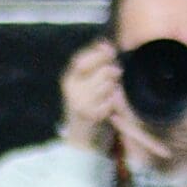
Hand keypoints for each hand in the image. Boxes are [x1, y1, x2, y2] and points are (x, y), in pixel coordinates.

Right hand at [58, 39, 121, 153]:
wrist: (82, 142)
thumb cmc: (87, 108)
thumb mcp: (84, 86)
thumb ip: (94, 67)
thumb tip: (106, 43)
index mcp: (69, 81)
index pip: (82, 60)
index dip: (98, 53)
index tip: (111, 49)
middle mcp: (73, 91)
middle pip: (103, 71)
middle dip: (114, 71)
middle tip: (117, 75)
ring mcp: (83, 104)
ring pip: (111, 85)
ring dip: (116, 88)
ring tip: (112, 94)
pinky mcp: (94, 115)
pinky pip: (114, 100)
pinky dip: (115, 103)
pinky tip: (111, 107)